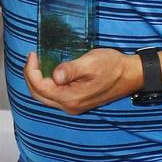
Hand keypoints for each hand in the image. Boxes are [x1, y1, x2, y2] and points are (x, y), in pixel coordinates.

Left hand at [24, 48, 139, 113]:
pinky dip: (47, 84)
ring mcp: (73, 106)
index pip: (40, 87)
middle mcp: (70, 106)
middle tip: (33, 59)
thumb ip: (71, 70)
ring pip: (46, 97)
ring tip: (39, 63)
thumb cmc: (113, 66)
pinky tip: (50, 72)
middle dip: (31, 76)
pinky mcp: (77, 102)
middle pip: (39, 95)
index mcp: (71, 98)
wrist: (131, 75)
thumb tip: (55, 76)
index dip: (31, 71)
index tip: (33, 55)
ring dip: (38, 81)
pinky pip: (55, 96)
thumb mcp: (91, 63)